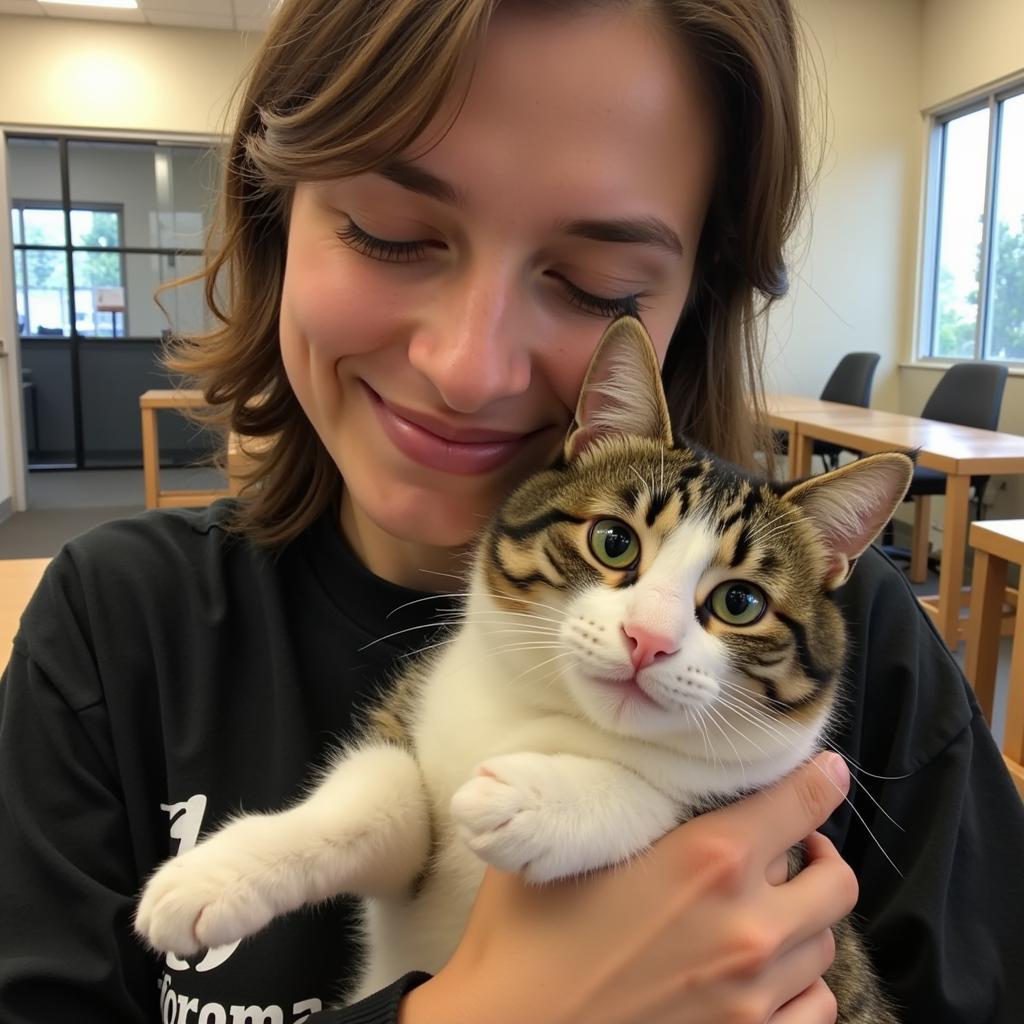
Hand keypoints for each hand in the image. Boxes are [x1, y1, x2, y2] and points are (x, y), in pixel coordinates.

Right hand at [400, 752, 853, 1023]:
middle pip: (833, 879)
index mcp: (706, 860)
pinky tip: (769, 972)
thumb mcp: (564, 845)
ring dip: (803, 917)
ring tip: (769, 909)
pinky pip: (815, 1008)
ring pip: (825, 943)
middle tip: (788, 848)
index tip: (827, 772)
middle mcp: (746, 925)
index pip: (798, 804)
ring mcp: (753, 995)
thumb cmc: (525, 939)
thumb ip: (614, 798)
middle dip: (817, 855)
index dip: (820, 780)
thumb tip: (631, 763)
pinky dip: (802, 983)